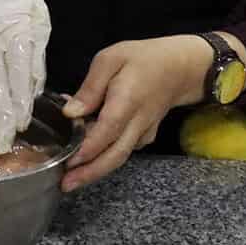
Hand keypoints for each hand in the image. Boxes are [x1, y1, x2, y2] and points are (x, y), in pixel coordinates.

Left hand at [58, 35, 216, 191]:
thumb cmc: (143, 59)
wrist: (180, 68)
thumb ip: (90, 87)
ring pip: (119, 157)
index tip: (69, 162)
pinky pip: (124, 150)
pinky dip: (105, 156)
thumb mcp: (111, 59)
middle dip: (90, 173)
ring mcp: (144, 133)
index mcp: (127, 100)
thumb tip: (71, 112)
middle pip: (115, 155)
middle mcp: (138, 123)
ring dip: (96, 170)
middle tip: (65, 185)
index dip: (88, 148)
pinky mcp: (145, 137)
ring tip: (71, 180)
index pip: (108, 131)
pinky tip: (85, 156)